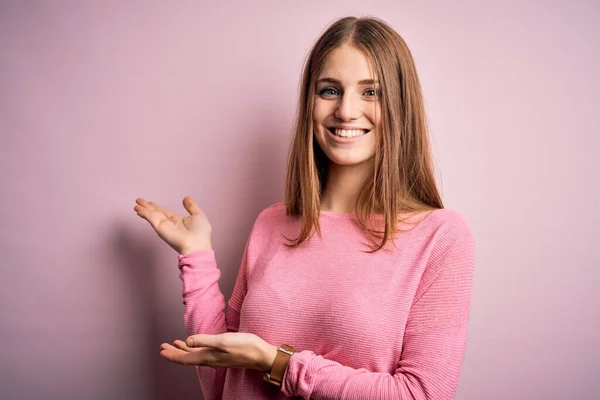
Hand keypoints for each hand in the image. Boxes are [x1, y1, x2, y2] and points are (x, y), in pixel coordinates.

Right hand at [133, 196, 211, 254]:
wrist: (197, 246)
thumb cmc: (201, 234)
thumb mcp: (198, 215)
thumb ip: (191, 206)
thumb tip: (186, 198)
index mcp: (178, 220)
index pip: (164, 211)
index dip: (156, 207)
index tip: (149, 202)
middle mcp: (169, 223)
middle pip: (155, 212)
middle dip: (147, 207)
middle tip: (139, 200)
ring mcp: (164, 226)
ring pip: (151, 215)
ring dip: (143, 209)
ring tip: (135, 205)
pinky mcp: (160, 228)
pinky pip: (150, 218)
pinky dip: (144, 213)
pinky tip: (138, 209)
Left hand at [160, 332, 277, 371]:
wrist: (262, 355)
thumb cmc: (246, 347)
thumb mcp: (224, 341)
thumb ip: (205, 340)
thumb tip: (187, 341)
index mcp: (208, 357)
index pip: (185, 358)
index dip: (172, 354)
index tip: (162, 350)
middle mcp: (210, 360)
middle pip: (187, 358)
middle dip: (174, 353)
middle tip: (163, 347)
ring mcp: (217, 358)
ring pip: (195, 356)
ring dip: (184, 350)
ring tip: (175, 345)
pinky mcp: (223, 355)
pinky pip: (203, 353)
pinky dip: (195, 349)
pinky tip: (196, 345)